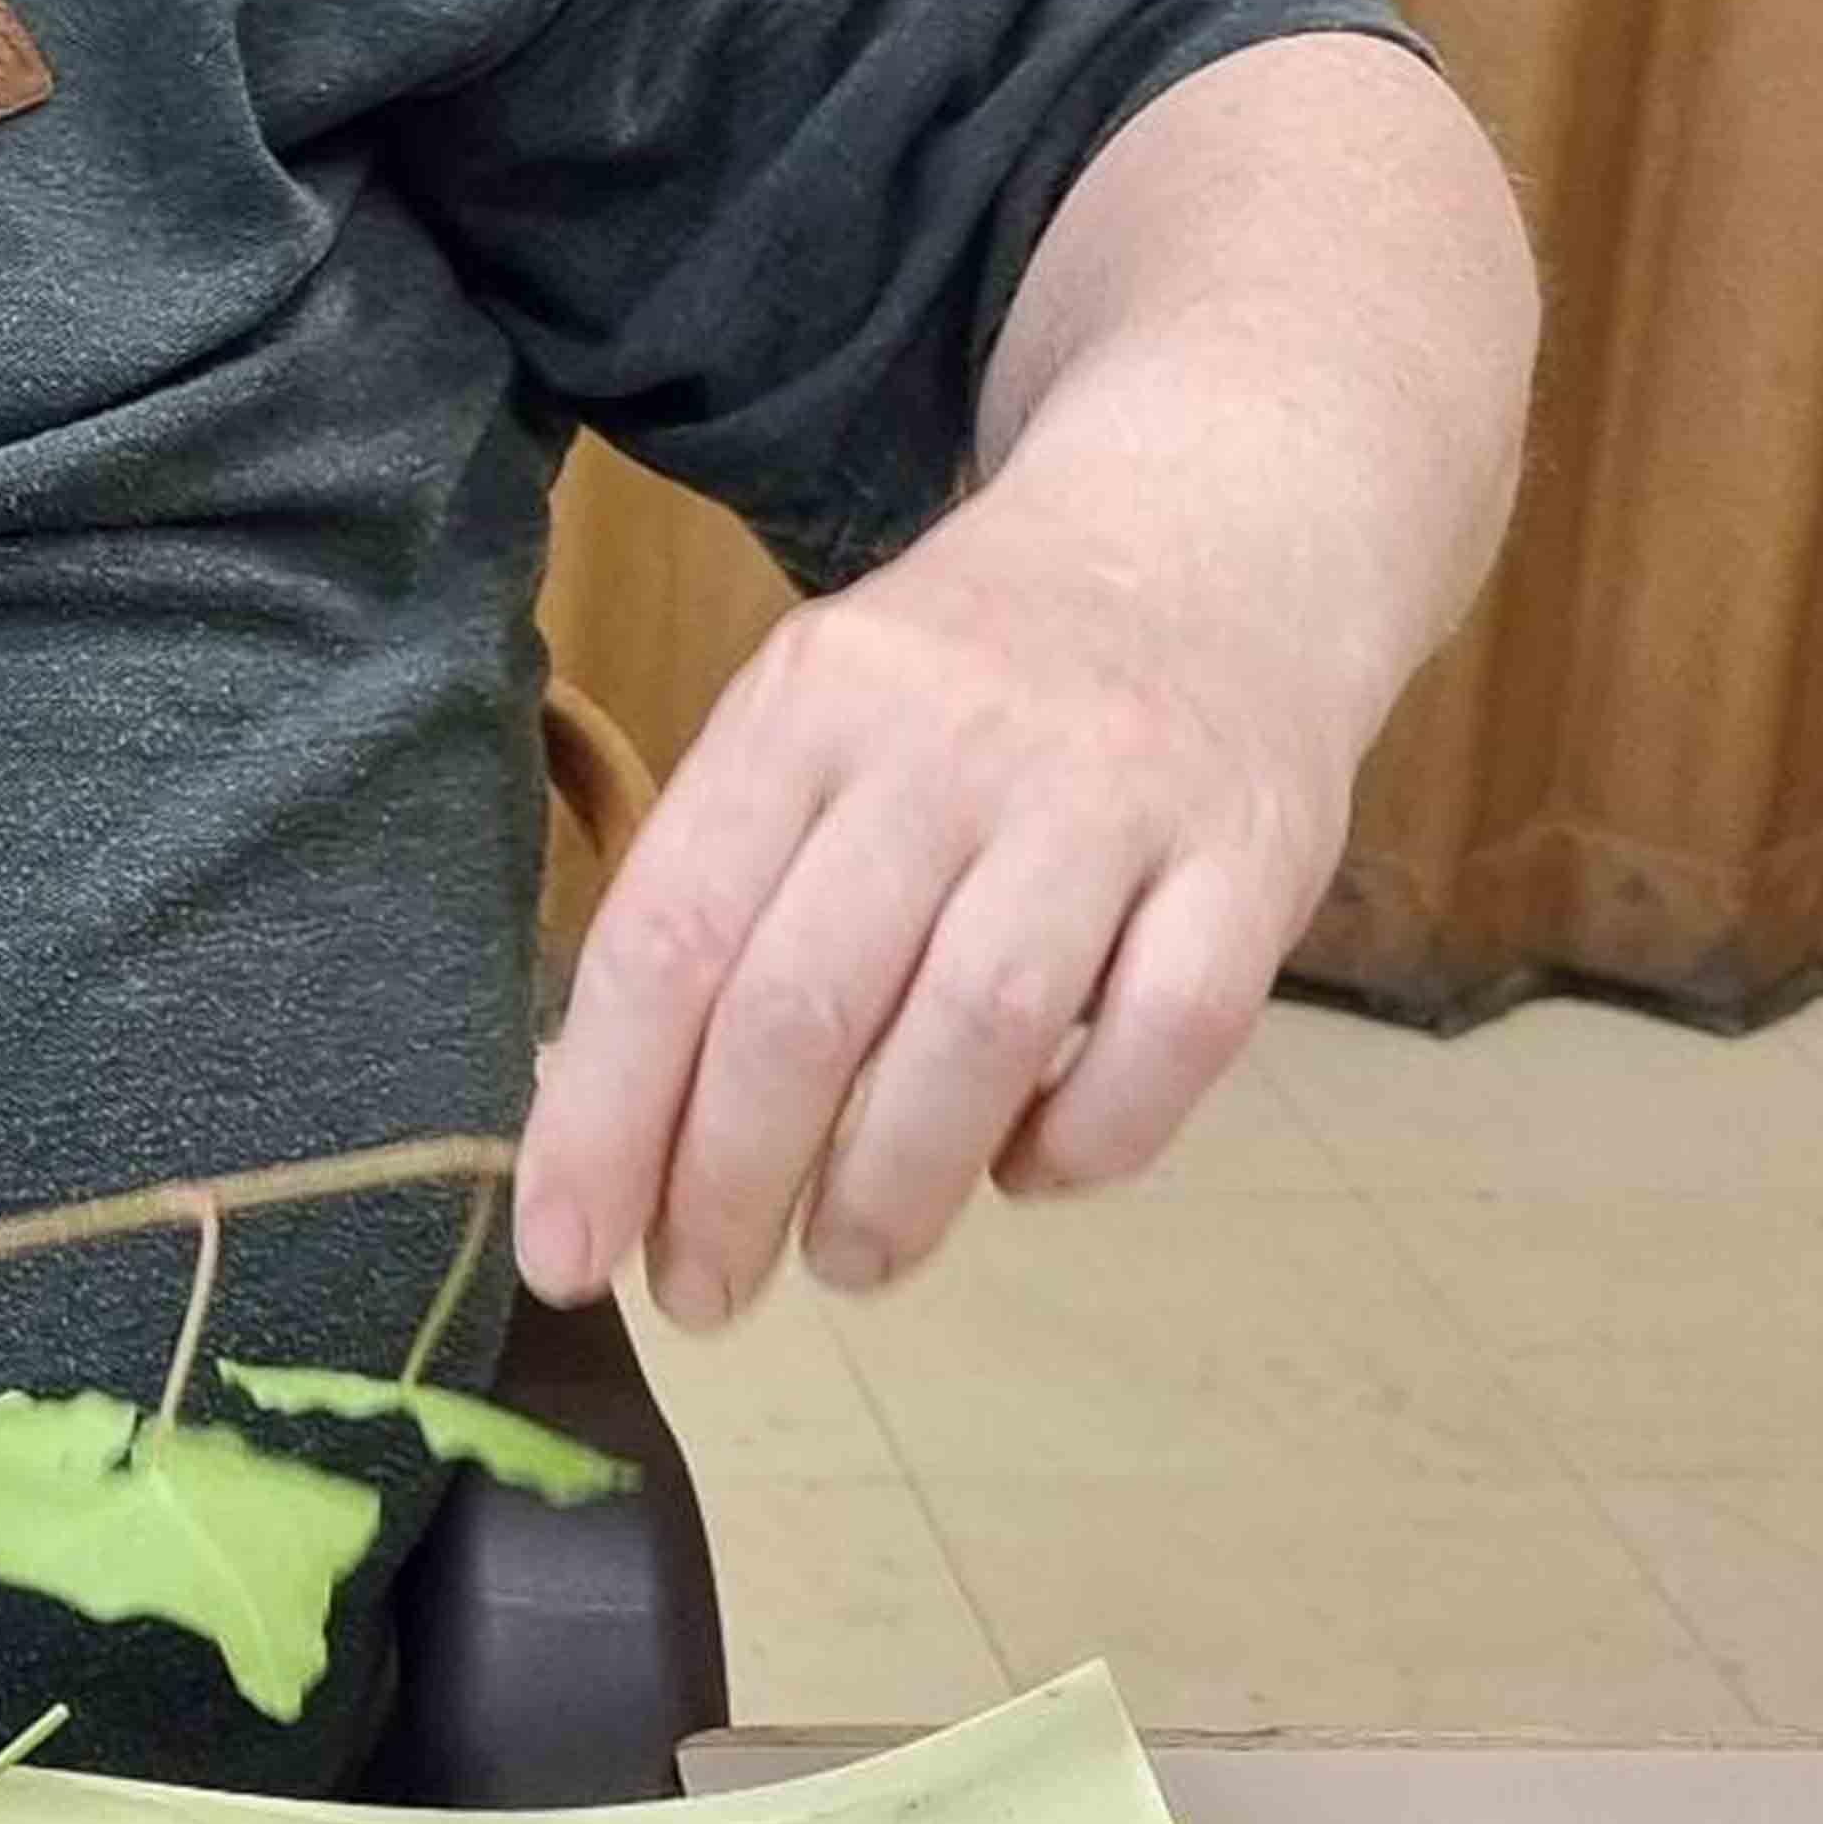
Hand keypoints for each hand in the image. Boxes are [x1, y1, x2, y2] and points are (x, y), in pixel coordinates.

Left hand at [509, 476, 1379, 1327]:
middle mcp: (949, 743)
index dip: (603, 1118)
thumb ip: (725, 893)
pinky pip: (1163, 1044)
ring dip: (892, 1190)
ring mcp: (1112, 798)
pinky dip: (1081, 1145)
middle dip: (730, 1187)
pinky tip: (1024, 1173)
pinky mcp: (1256, 858)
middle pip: (806, 1004)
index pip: (669, 935)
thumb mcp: (814, 722)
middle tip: (703, 1296)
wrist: (1215, 528)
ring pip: (976, 1036)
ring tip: (847, 1262)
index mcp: (806, 705)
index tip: (566, 1258)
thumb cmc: (968, 676)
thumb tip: (605, 1127)